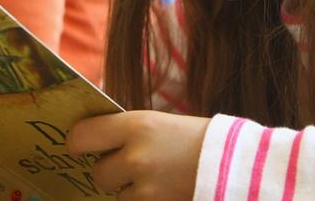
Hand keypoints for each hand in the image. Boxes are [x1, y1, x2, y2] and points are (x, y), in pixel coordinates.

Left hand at [66, 110, 209, 200]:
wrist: (237, 164)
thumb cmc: (195, 138)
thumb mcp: (157, 122)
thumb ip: (125, 131)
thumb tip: (90, 137)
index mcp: (135, 126)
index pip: (80, 137)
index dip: (77, 143)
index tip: (80, 146)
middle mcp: (136, 157)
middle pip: (97, 172)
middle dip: (109, 171)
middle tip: (127, 165)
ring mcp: (146, 188)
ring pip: (117, 195)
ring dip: (129, 190)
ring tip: (154, 177)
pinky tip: (162, 189)